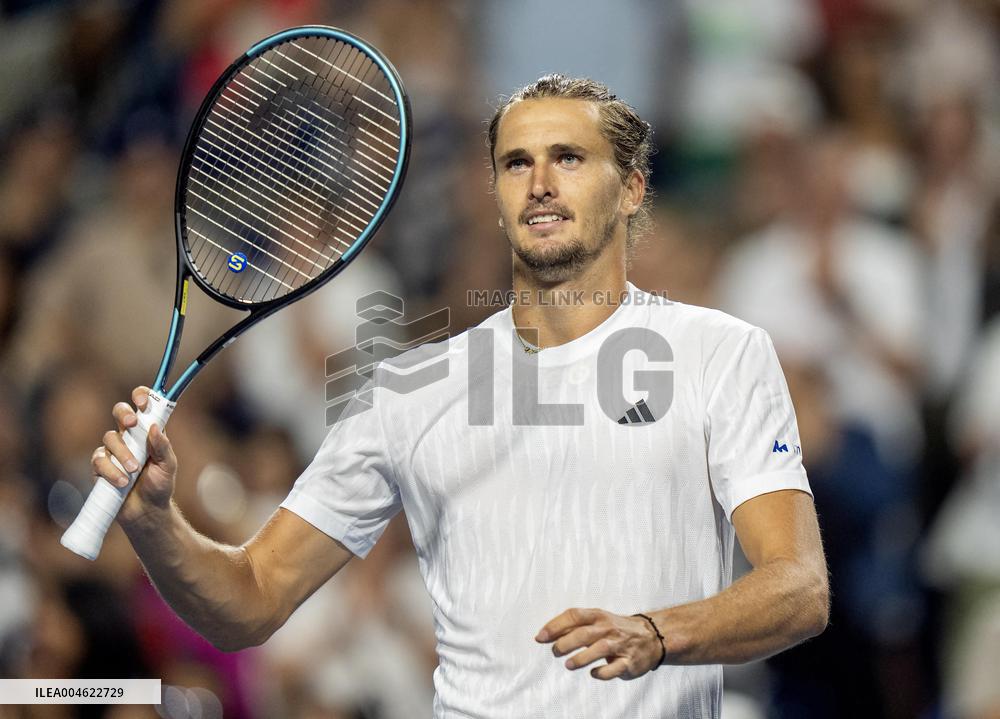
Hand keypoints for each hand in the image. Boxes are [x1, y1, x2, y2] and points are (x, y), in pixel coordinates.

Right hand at [90, 386, 176, 524]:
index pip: (142, 407)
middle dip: (123, 414)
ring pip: (109, 438)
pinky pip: (99, 460)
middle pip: (119, 412)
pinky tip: (121, 481)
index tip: (143, 402)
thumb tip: (154, 426)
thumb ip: (162, 446)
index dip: (140, 398)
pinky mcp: (100, 467)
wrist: (147, 512)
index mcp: (147, 433)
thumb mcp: (168, 466)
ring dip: (122, 453)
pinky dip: (110, 470)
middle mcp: (129, 437)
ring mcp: (113, 451)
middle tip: (131, 424)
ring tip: (133, 471)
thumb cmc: (160, 486)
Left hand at [535, 607, 664, 679]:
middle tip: (554, 652)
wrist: (651, 636)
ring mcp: (620, 645)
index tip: (541, 637)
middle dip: (565, 642)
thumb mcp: (597, 620)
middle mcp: (608, 628)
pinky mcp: (629, 662)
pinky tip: (593, 673)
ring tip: (568, 665)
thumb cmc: (615, 628)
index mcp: (598, 616)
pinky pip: (614, 668)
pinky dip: (601, 672)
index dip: (555, 625)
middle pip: (584, 633)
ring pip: (599, 649)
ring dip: (581, 658)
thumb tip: (545, 634)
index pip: (574, 615)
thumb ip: (574, 626)